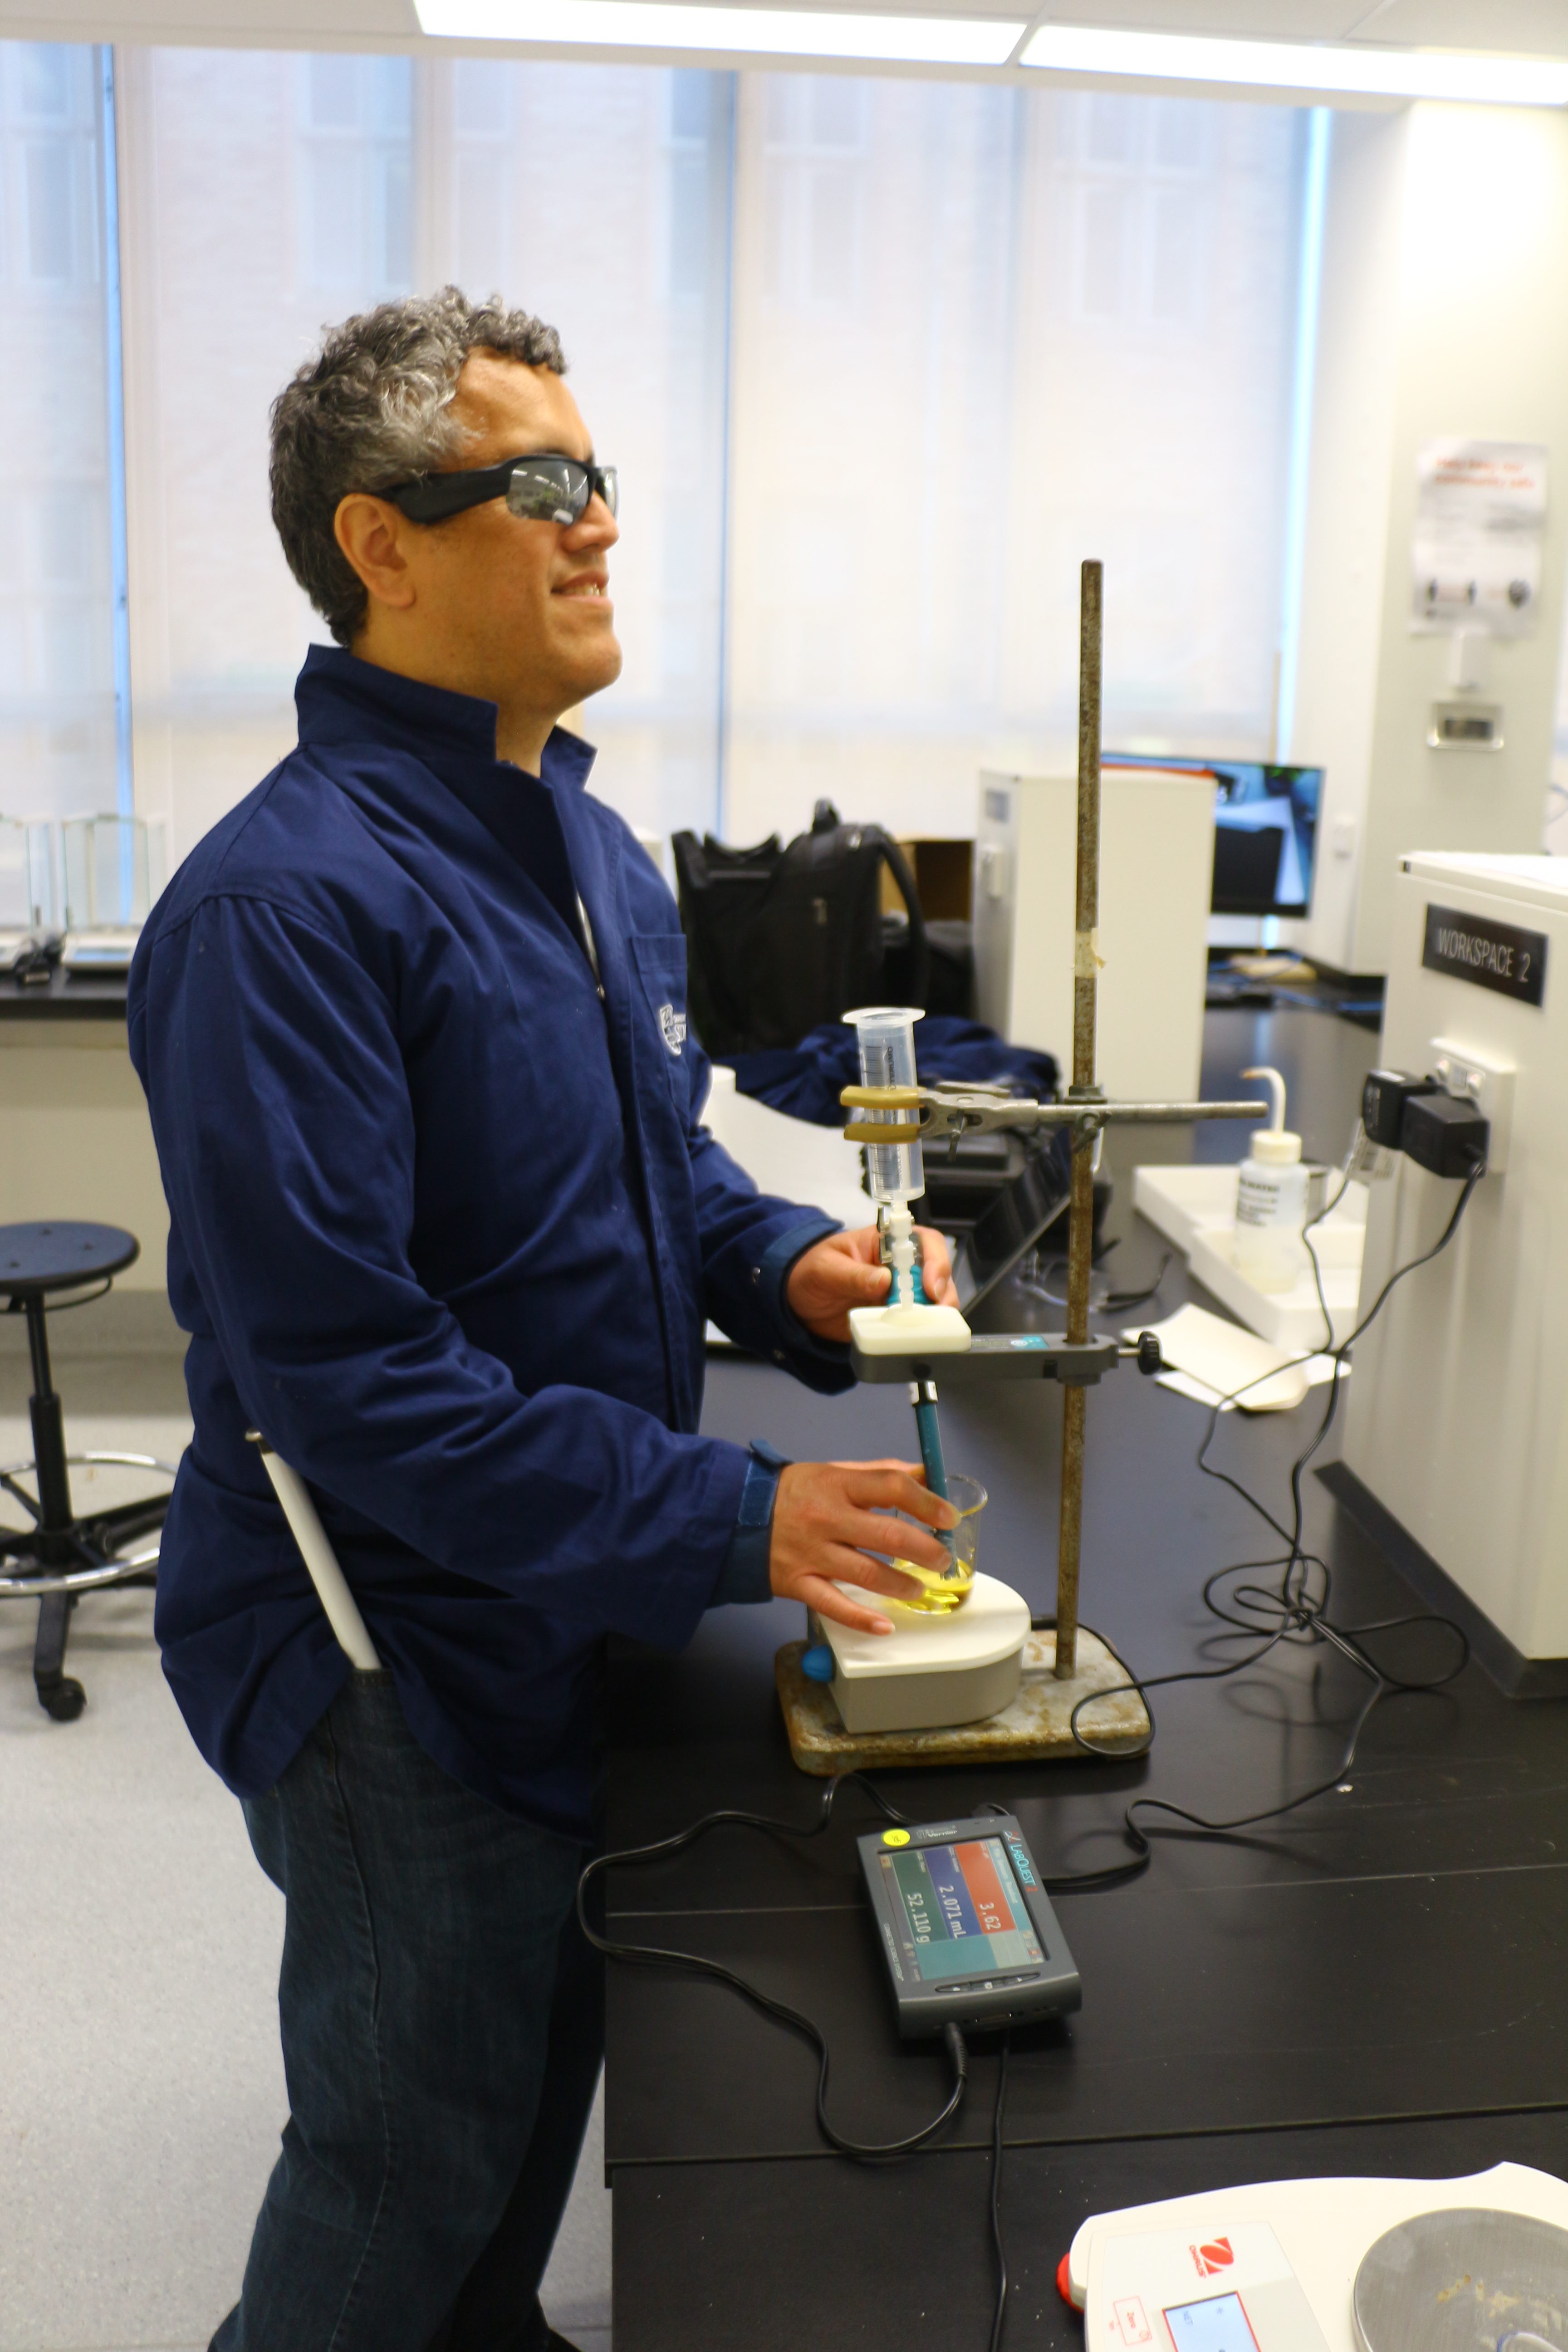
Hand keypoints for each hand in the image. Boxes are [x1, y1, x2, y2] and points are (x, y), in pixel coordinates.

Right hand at [769, 1458, 958, 1634]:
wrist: (733, 1514)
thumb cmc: (792, 1492)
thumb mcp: (832, 1471)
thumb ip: (878, 1473)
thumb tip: (924, 1473)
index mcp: (838, 1485)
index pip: (891, 1488)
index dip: (927, 1502)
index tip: (948, 1516)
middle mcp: (827, 1519)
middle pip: (888, 1536)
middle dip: (925, 1550)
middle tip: (943, 1559)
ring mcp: (813, 1554)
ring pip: (867, 1574)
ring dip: (902, 1585)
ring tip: (919, 1588)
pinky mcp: (799, 1583)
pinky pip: (833, 1605)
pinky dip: (861, 1619)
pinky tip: (885, 1626)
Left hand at [785, 1224, 956, 1343]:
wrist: (797, 1301)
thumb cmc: (810, 1272)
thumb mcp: (826, 1270)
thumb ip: (853, 1275)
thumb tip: (884, 1280)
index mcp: (885, 1242)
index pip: (922, 1241)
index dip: (935, 1260)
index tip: (931, 1284)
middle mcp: (900, 1266)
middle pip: (937, 1273)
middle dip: (943, 1292)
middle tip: (937, 1312)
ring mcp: (900, 1293)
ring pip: (934, 1300)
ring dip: (938, 1315)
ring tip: (931, 1329)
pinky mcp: (896, 1317)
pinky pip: (917, 1323)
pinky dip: (922, 1331)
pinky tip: (919, 1338)